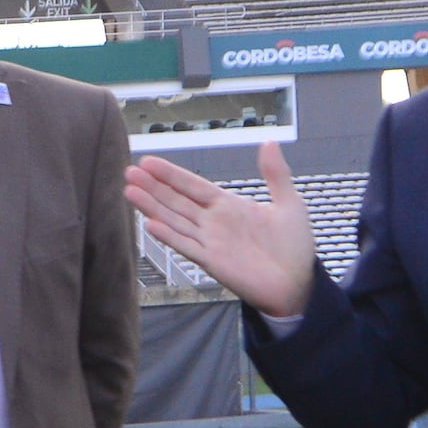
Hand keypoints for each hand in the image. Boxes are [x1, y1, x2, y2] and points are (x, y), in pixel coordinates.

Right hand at [123, 142, 316, 318]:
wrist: (299, 285)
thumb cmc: (295, 248)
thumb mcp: (289, 204)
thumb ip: (275, 174)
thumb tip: (269, 142)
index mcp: (229, 206)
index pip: (193, 186)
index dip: (171, 174)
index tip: (149, 162)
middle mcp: (214, 223)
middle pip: (176, 200)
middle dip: (152, 186)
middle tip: (129, 171)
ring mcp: (211, 243)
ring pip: (174, 220)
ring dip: (152, 207)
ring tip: (129, 191)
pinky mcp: (213, 263)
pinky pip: (186, 247)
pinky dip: (169, 236)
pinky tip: (150, 225)